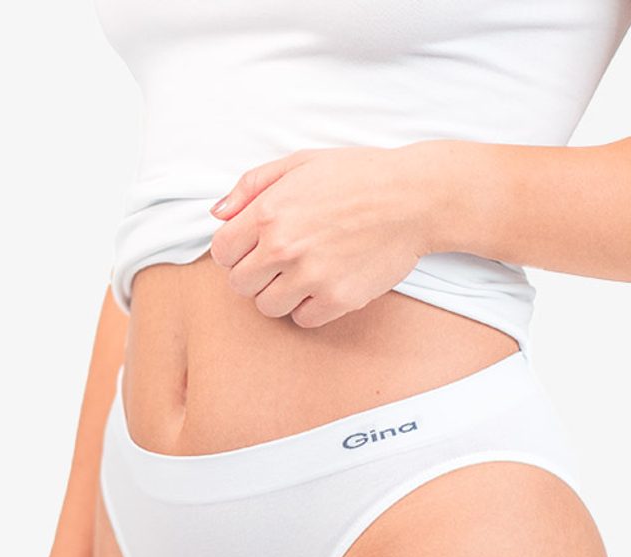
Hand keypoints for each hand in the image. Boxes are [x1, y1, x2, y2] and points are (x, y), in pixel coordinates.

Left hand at [208, 143, 453, 327]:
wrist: (413, 198)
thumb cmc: (358, 176)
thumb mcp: (299, 163)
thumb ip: (251, 186)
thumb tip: (217, 214)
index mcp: (269, 213)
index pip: (222, 252)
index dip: (234, 251)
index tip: (251, 248)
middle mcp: (284, 248)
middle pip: (240, 285)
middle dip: (253, 275)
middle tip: (276, 263)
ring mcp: (311, 277)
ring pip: (267, 307)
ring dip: (278, 294)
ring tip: (300, 275)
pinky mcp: (338, 299)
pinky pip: (303, 319)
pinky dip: (308, 307)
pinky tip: (322, 285)